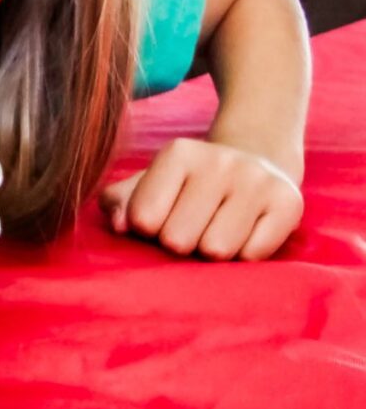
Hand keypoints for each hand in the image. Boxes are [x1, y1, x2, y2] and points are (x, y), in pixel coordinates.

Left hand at [99, 138, 303, 260]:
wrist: (254, 163)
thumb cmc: (185, 188)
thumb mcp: (145, 187)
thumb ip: (118, 204)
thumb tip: (120, 225)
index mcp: (178, 153)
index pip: (143, 219)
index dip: (148, 230)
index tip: (162, 217)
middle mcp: (220, 160)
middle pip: (178, 239)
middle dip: (180, 243)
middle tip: (194, 226)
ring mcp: (258, 179)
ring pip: (216, 251)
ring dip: (211, 252)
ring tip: (217, 229)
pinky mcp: (290, 202)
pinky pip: (252, 256)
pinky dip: (244, 254)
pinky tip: (245, 232)